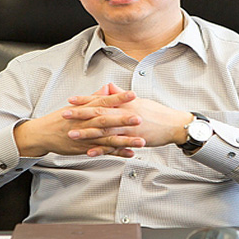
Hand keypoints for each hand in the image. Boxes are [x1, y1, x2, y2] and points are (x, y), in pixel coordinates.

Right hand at [14, 84, 144, 157]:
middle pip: (107, 120)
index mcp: (85, 110)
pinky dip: (117, 153)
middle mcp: (86, 123)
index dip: (118, 98)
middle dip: (124, 120)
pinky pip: (104, 152)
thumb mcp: (76, 106)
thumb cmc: (59, 119)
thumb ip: (94, 98)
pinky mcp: (86, 149)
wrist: (43, 134)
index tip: (133, 94)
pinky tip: (130, 153)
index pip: (104, 102)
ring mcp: (86, 137)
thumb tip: (107, 88)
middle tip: (139, 118)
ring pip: (108, 139)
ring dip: (125, 140)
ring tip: (141, 141)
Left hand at [67, 83, 192, 148]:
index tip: (71, 100)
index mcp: (125, 104)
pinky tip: (89, 151)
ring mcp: (128, 129)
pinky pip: (114, 146)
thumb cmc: (157, 113)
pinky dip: (101, 149)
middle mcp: (125, 115)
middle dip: (81, 114)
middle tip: (64, 114)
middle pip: (99, 114)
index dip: (86, 100)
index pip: (102, 101)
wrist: (174, 125)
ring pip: (104, 131)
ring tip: (71, 134)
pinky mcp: (132, 141)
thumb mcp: (139, 100)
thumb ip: (121, 95)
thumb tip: (109, 87)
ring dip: (86, 133)